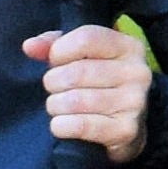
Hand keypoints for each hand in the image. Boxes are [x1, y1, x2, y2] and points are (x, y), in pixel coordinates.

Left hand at [23, 20, 148, 155]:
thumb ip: (55, 45)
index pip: (86, 38)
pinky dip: (61, 126)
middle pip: (76, 72)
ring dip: (55, 106)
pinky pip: (80, 126)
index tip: (55, 62)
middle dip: (53, 82)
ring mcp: (134, 102)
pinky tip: (61, 124)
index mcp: (129, 46)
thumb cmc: (100, 85)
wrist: (127, 128)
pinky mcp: (125, 130)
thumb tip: (30, 46)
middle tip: (54, 89)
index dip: (60, 50)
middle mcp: (137, 72)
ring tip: (57, 107)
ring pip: (74, 100)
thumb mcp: (83, 56)